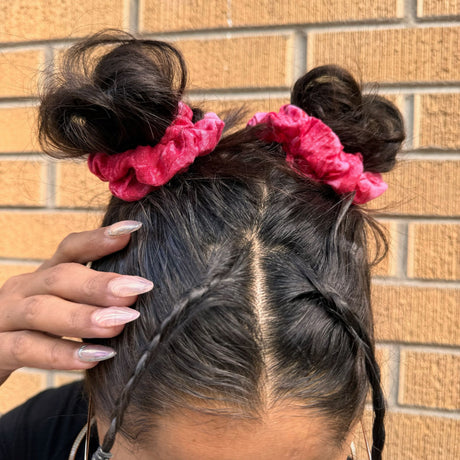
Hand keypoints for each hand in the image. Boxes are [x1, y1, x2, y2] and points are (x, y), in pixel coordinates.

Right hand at [0, 221, 152, 385]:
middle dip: (100, 283)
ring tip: (121, 322)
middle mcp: (22, 289)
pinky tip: (95, 357)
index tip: (134, 229)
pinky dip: (61, 353)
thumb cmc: (38, 331)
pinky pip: (26, 349)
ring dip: (83, 317)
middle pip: (60, 278)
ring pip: (41, 311)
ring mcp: (4, 317)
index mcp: (44, 276)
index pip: (70, 248)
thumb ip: (93, 297)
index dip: (99, 238)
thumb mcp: (63, 307)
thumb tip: (143, 289)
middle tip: (138, 289)